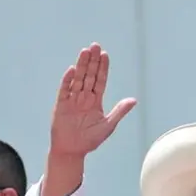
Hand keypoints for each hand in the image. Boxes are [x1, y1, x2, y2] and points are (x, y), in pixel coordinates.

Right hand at [50, 43, 136, 157]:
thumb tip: (134, 100)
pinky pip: (65, 90)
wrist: (73, 150)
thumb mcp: (109, 124)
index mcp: (95, 101)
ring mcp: (72, 100)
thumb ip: (119, 111)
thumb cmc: (90, 139)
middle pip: (89, 75)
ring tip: (85, 51)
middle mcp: (84, 98)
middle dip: (92, 61)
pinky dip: (68, 80)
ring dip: (81, 65)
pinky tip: (72, 70)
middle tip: (95, 45)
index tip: (105, 55)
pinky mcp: (61, 105)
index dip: (103, 68)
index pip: (100, 80)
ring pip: (78, 79)